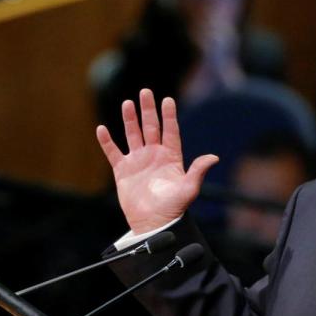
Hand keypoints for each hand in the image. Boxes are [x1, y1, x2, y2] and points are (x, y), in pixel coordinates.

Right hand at [96, 89, 218, 232]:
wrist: (153, 224)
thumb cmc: (173, 208)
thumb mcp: (189, 189)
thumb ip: (198, 171)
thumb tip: (214, 157)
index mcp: (171, 157)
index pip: (170, 131)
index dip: (169, 116)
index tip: (168, 100)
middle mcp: (154, 156)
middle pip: (151, 127)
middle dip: (148, 110)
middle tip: (146, 92)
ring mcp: (138, 162)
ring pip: (133, 135)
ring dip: (130, 120)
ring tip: (127, 103)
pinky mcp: (123, 171)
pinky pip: (113, 153)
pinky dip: (107, 142)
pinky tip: (102, 129)